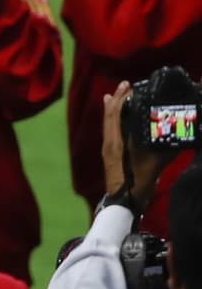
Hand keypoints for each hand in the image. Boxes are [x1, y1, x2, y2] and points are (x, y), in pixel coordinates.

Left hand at [101, 81, 175, 209]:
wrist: (123, 203)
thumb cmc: (137, 184)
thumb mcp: (155, 165)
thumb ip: (166, 150)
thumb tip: (181, 137)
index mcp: (115, 143)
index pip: (114, 115)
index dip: (120, 99)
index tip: (127, 86)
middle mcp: (109, 143)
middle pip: (109, 116)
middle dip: (116, 99)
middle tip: (124, 85)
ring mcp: (108, 149)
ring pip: (108, 123)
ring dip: (113, 108)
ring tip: (117, 95)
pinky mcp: (111, 154)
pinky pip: (110, 131)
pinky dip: (113, 119)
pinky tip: (118, 118)